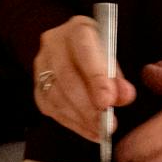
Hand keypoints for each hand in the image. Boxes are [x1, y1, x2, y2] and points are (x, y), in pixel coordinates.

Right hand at [33, 15, 135, 140]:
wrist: (71, 51)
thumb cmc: (96, 53)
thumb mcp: (111, 58)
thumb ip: (117, 77)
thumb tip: (125, 96)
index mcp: (77, 30)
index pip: (85, 52)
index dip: (96, 79)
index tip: (108, 101)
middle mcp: (53, 45)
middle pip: (67, 78)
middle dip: (88, 105)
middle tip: (106, 124)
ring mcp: (41, 67)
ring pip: (57, 97)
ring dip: (80, 118)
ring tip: (100, 130)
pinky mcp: (37, 88)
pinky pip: (52, 109)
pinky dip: (73, 123)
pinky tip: (89, 131)